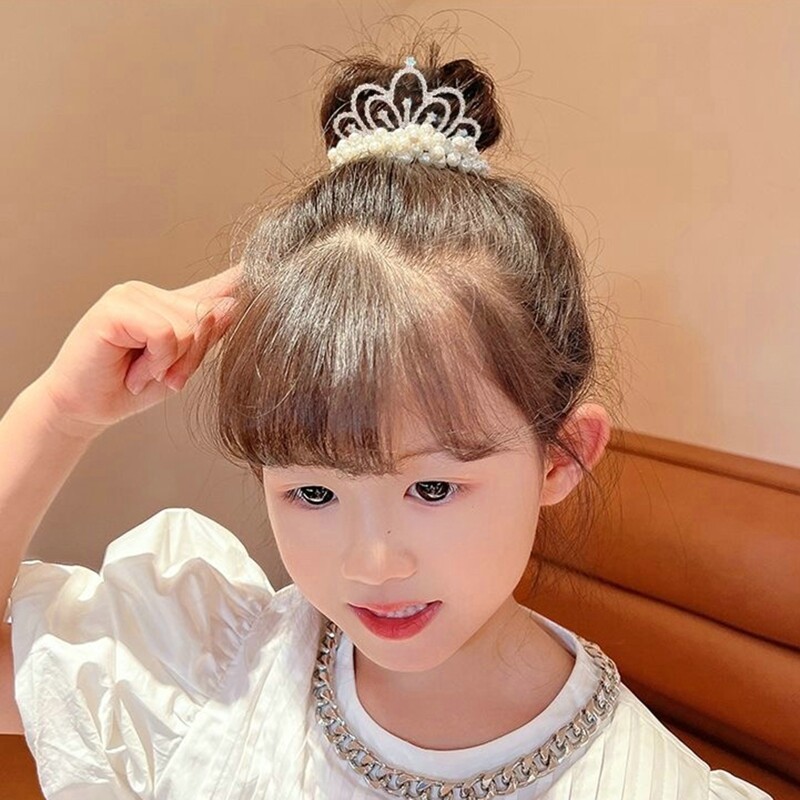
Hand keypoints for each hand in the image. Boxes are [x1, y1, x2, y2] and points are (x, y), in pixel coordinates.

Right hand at [34, 265, 241, 438]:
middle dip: (191, 358)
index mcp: (173, 306)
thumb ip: (206, 337)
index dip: (244, 275)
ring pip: (189, 327)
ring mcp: (133, 294)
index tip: (274, 255)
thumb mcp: (180, 366)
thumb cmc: (131, 388)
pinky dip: (155, 361)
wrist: (86, 409)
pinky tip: (133, 371)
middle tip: (161, 377)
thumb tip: (234, 304)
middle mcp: (154, 293)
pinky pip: (165, 334)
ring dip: (170, 364)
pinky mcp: (117, 306)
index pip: (216, 287)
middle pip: (207, 318)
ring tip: (142, 372)